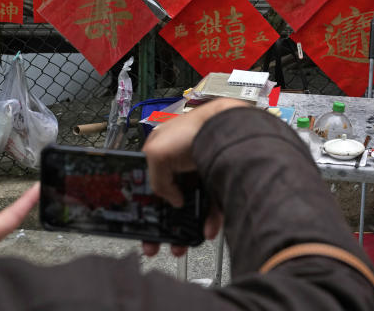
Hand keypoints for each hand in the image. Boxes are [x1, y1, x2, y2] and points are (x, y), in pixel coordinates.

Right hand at [141, 98, 245, 256]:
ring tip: (181, 245)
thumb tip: (172, 201)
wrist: (229, 128)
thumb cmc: (194, 130)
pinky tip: (206, 230)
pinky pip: (215, 204)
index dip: (146, 203)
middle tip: (162, 241)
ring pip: (194, 204)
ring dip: (187, 227)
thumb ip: (156, 181)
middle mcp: (184, 161)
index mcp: (164, 151)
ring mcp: (204, 170)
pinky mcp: (222, 179)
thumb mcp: (157, 154)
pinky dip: (210, 219)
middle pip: (172, 197)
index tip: (144, 223)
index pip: (151, 181)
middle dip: (166, 222)